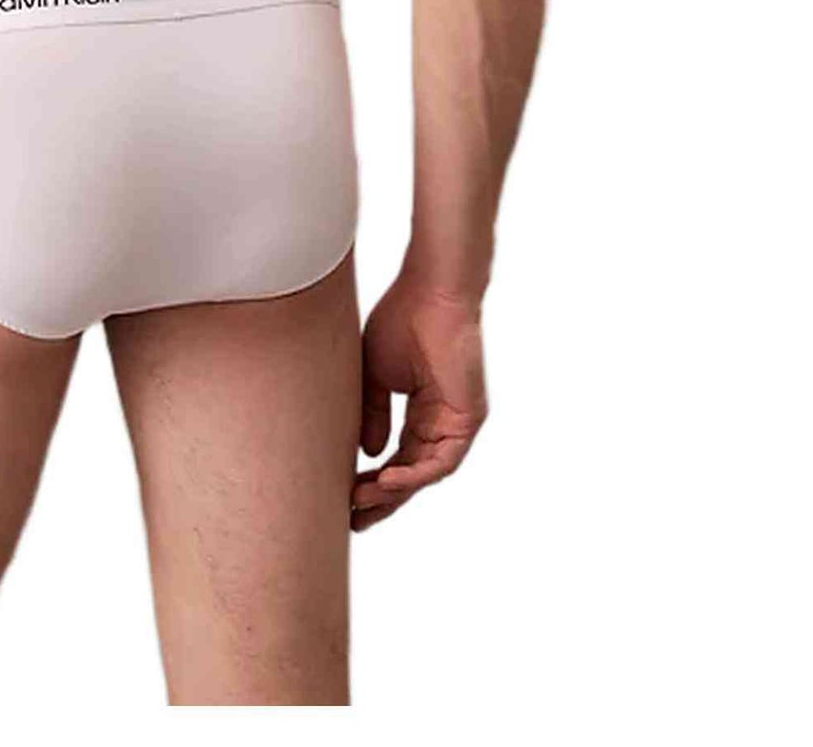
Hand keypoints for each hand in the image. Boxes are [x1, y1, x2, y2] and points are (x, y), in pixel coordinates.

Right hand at [352, 270, 486, 531]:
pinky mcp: (467, 419)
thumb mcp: (375, 376)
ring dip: (393, 492)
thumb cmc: (403, 320)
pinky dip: (414, 475)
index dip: (373, 481)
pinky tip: (386, 480)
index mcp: (423, 411)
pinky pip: (441, 461)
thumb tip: (370, 455)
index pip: (398, 458)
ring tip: (361, 503)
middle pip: (411, 473)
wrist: (430, 293)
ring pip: (424, 473)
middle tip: (353, 520)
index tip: (345, 498)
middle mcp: (442, 422)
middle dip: (382, 500)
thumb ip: (373, 414)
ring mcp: (456, 423)